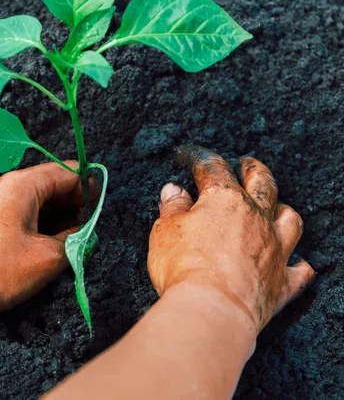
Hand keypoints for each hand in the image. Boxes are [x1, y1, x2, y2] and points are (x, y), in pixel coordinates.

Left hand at [0, 161, 86, 316]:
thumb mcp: (47, 257)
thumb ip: (73, 240)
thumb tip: (81, 235)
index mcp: (21, 185)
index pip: (65, 172)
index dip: (87, 186)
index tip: (98, 207)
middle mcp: (1, 185)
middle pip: (47, 183)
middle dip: (71, 202)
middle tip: (86, 224)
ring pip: (30, 198)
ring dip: (53, 213)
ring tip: (68, 236)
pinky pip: (13, 210)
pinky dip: (33, 220)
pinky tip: (41, 241)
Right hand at [148, 146, 315, 331]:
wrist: (212, 309)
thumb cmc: (184, 266)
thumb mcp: (165, 230)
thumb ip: (172, 208)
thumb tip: (174, 191)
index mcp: (223, 200)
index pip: (212, 167)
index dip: (198, 158)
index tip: (188, 156)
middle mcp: (255, 218)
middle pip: (263, 184)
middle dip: (254, 169)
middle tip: (247, 163)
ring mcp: (274, 249)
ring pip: (290, 220)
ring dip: (283, 210)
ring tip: (276, 207)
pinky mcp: (282, 283)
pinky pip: (300, 271)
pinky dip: (299, 265)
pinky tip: (297, 263)